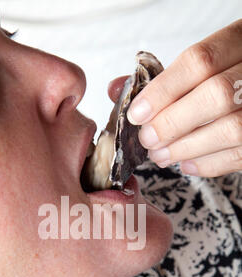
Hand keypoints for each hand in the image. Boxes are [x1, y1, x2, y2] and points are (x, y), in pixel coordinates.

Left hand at [124, 20, 241, 176]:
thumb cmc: (221, 77)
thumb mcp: (198, 64)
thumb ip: (160, 76)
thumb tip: (116, 89)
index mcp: (239, 42)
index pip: (200, 61)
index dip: (164, 90)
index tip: (137, 114)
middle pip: (215, 95)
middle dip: (172, 123)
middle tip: (148, 139)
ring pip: (230, 129)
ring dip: (186, 148)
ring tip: (161, 155)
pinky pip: (239, 155)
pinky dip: (208, 164)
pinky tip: (186, 164)